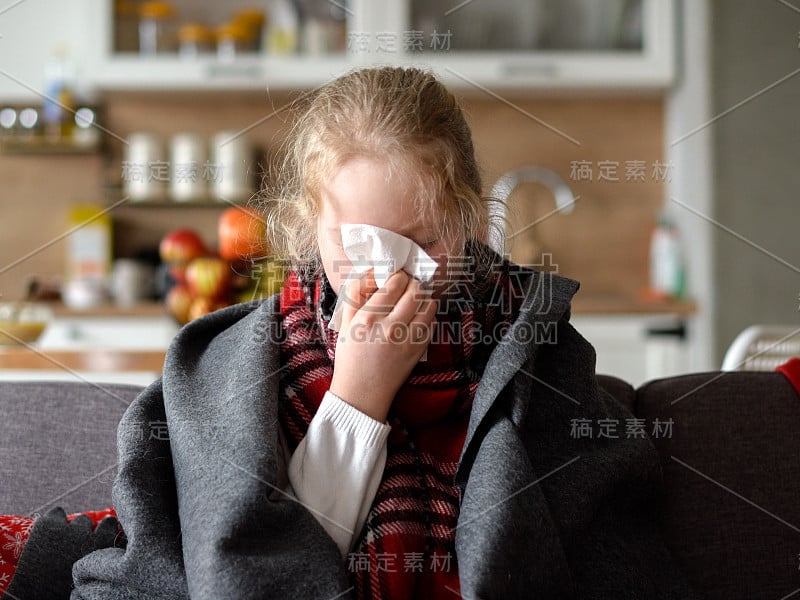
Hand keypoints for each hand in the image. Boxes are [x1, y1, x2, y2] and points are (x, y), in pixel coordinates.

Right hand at [329, 269, 436, 422]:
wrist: (362, 392)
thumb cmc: (351, 357)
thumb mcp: (345, 323)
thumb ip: (355, 295)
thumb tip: (372, 272)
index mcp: (369, 317)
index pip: (394, 284)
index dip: (399, 275)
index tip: (397, 275)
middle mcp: (390, 327)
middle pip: (415, 292)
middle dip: (414, 283)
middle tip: (409, 283)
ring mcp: (407, 340)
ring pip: (428, 306)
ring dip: (424, 298)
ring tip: (415, 299)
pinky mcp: (419, 351)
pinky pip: (431, 324)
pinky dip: (427, 315)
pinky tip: (418, 316)